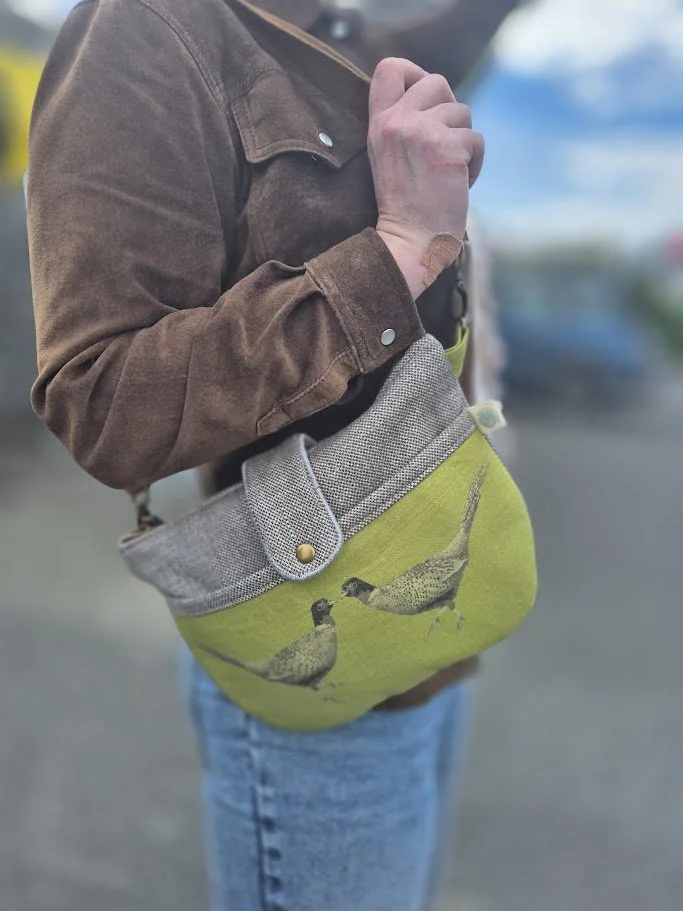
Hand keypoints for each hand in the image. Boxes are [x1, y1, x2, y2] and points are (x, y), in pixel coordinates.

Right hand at [367, 58, 484, 295]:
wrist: (409, 245)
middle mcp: (398, 122)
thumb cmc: (404, 211)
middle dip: (450, 108)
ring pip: (462, 112)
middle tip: (447, 143)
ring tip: (450, 172)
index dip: (414, 73)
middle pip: (436, 81)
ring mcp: (422, 133)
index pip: (390, 68)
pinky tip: (460, 186)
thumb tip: (440, 104)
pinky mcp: (448, 149)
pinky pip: (477, 140)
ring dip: (465, 142)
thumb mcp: (389, 160)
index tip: (425, 99)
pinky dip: (476, 164)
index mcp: (379, 125)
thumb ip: (404, 127)